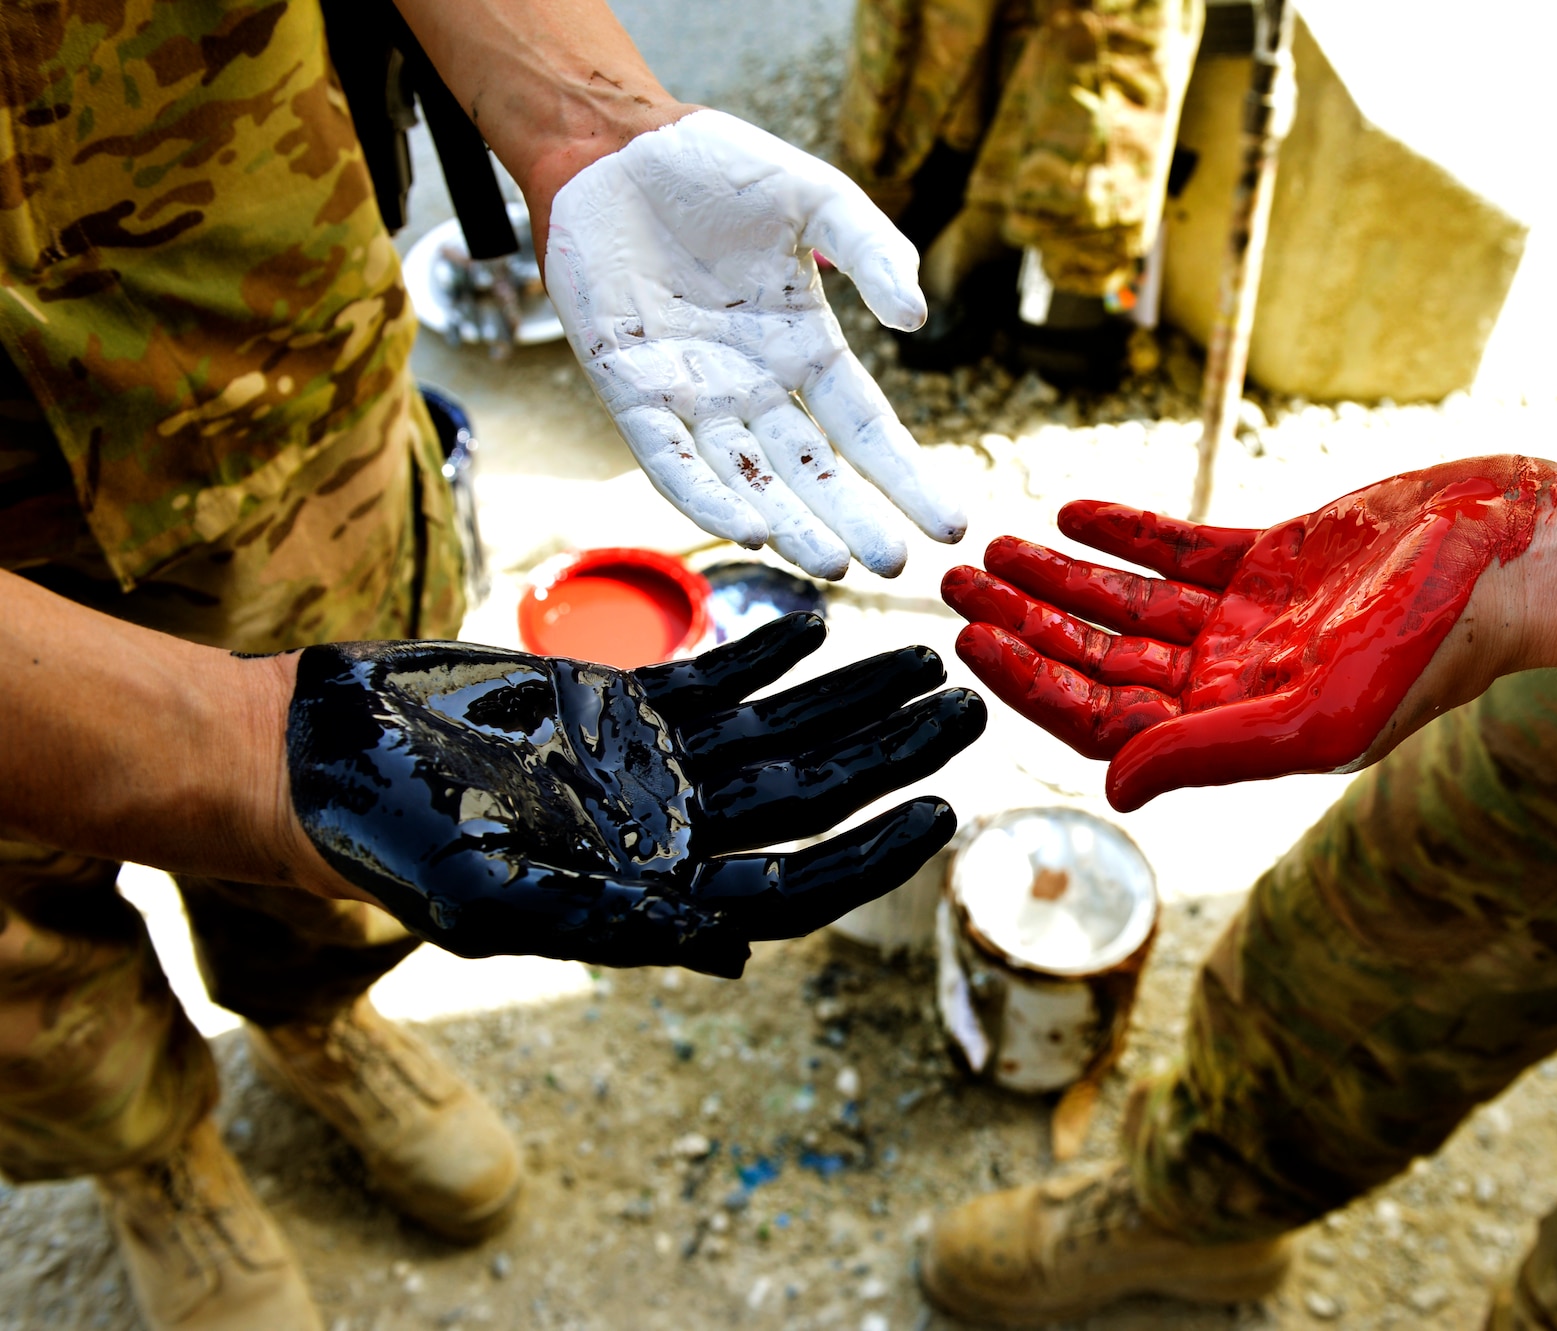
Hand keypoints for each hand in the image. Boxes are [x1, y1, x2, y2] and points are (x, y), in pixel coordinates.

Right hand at [285, 613, 984, 974]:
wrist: (320, 756)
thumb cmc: (393, 843)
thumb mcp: (497, 903)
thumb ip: (617, 925)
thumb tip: (740, 953)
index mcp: (654, 888)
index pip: (795, 880)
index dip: (872, 854)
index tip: (942, 812)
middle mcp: (670, 828)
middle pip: (811, 794)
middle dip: (893, 756)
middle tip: (971, 708)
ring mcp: (650, 762)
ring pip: (780, 729)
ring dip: (854, 696)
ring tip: (930, 659)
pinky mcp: (619, 702)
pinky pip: (715, 675)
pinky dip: (767, 650)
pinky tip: (821, 623)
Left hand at [543, 110, 965, 579]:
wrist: (612, 144)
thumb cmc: (715, 166)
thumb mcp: (817, 199)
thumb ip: (873, 251)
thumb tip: (915, 320)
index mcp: (804, 347)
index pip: (865, 429)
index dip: (906, 478)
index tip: (949, 524)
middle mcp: (754, 385)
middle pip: (813, 471)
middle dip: (854, 520)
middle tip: (892, 565)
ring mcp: (693, 394)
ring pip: (749, 478)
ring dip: (789, 525)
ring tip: (833, 564)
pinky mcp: (631, 390)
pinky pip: (671, 459)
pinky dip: (707, 495)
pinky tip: (748, 528)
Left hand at [941, 460, 1556, 810]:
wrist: (1513, 557)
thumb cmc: (1431, 647)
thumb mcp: (1314, 716)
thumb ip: (1207, 752)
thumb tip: (1114, 790)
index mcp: (1237, 731)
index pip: (1106, 720)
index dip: (1032, 684)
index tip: (969, 643)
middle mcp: (1233, 682)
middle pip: (1101, 659)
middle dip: (1025, 624)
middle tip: (954, 583)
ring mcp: (1251, 620)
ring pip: (1127, 603)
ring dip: (1060, 576)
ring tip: (992, 546)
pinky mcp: (1272, 559)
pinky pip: (1178, 551)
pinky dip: (1125, 531)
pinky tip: (1070, 510)